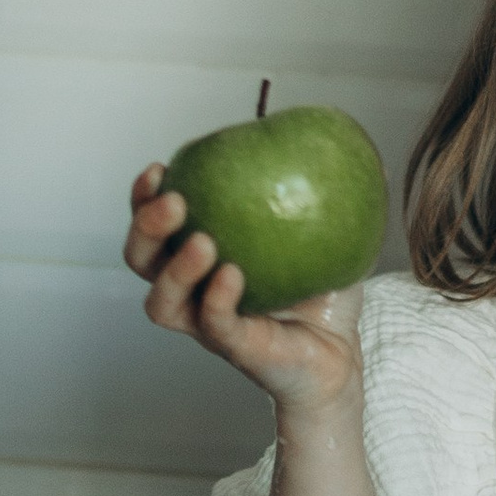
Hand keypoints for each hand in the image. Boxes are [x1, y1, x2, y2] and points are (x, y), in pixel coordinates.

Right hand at [124, 165, 361, 417]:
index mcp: (201, 257)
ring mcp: (208, 323)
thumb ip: (327, 191)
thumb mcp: (325, 230)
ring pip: (162, 302)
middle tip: (175, 201)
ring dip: (174, 269)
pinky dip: (218, 298)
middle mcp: (194, 290)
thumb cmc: (323, 289)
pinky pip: (215, 324)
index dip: (144, 197)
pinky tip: (233, 274)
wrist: (342, 352)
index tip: (161, 167)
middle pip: (141, 261)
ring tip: (202, 241)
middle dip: (145, 227)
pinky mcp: (235, 348)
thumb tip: (354, 143)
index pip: (155, 225)